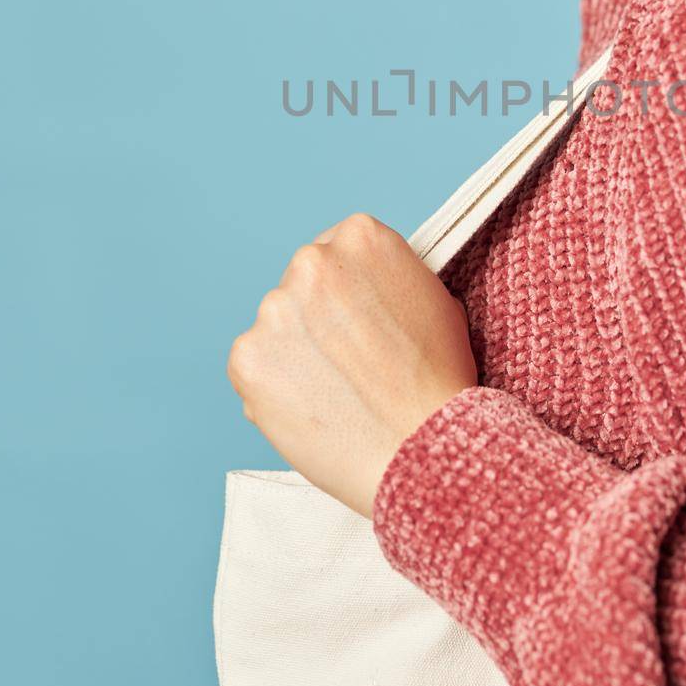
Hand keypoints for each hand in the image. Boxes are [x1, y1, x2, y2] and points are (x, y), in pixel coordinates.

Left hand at [227, 213, 478, 518]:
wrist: (420, 449)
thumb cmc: (438, 381)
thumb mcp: (437, 300)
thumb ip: (392, 278)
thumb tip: (366, 287)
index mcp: (361, 236)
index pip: (338, 249)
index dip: (351, 289)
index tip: (362, 319)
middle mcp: (312, 262)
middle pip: (304, 283)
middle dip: (320, 316)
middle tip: (351, 361)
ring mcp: (274, 309)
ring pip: (278, 326)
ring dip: (296, 351)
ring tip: (336, 391)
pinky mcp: (246, 358)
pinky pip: (254, 366)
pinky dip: (275, 386)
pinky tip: (312, 407)